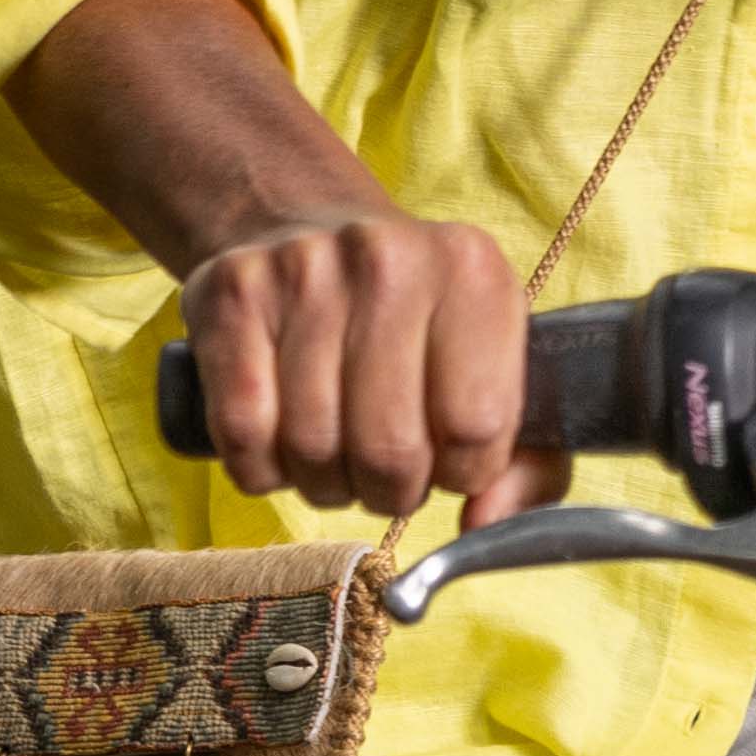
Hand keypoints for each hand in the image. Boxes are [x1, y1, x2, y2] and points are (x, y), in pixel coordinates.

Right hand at [177, 205, 565, 526]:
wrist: (301, 228)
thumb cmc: (413, 325)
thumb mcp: (493, 370)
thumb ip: (524, 464)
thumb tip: (485, 527)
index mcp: (474, 272)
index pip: (477, 426)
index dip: (461, 473)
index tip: (448, 459)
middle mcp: (389, 259)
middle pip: (388, 449)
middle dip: (389, 490)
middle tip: (386, 471)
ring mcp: (303, 270)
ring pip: (311, 448)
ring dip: (324, 483)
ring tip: (338, 452)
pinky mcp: (231, 295)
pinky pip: (243, 434)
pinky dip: (262, 467)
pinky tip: (282, 440)